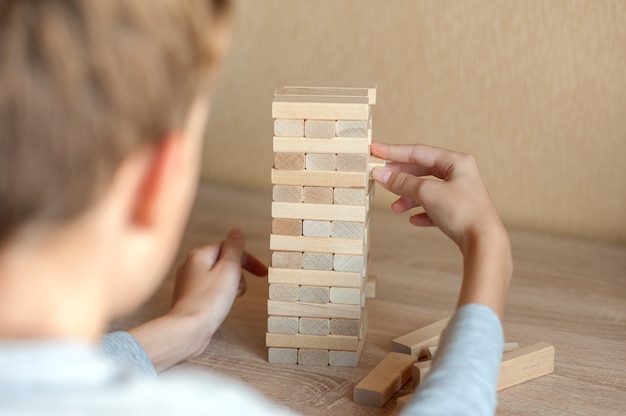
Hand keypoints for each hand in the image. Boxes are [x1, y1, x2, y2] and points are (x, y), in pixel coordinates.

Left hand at [170, 227, 266, 340]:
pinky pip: (211, 290)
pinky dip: (221, 296)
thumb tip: (236, 231)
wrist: (188, 330)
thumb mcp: (229, 269)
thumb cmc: (209, 300)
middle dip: (238, 275)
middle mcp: (191, 265)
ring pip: (219, 277)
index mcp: (200, 254)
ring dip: (231, 286)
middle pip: (224, 262)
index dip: (248, 260)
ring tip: (229, 300)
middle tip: (240, 289)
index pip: (229, 247)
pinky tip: (220, 307)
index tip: (262, 273)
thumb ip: (234, 248)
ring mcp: (189, 282)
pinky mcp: (190, 298)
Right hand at [371, 142, 502, 254]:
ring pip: (426, 190)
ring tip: (395, 208)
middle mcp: (459, 174)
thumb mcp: (427, 193)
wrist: (484, 242)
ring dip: (408, 198)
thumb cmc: (462, 212)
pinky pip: (434, 207)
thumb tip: (380, 173)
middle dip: (400, 178)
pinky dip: (421, 212)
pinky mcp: (459, 212)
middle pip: (422, 170)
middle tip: (380, 178)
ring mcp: (460, 193)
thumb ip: (402, 182)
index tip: (376, 150)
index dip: (394, 152)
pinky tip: (413, 220)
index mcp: (456, 162)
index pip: (419, 152)